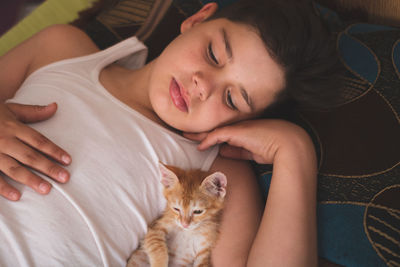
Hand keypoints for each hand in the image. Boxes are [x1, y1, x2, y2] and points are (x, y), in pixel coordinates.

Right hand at [0, 102, 70, 200]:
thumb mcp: (10, 109)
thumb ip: (33, 111)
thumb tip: (55, 106)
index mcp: (13, 127)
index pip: (39, 140)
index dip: (54, 150)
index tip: (68, 161)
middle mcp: (4, 140)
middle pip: (30, 156)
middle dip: (48, 167)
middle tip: (65, 178)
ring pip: (13, 168)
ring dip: (30, 179)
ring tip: (47, 189)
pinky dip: (3, 187)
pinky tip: (16, 196)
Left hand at [184, 119, 313, 163]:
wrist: (289, 146)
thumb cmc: (275, 150)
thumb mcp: (252, 152)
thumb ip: (238, 151)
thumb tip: (222, 151)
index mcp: (245, 131)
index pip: (224, 132)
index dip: (211, 135)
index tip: (201, 139)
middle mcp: (240, 127)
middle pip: (216, 128)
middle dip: (201, 131)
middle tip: (187, 133)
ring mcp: (239, 127)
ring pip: (215, 130)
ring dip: (200, 134)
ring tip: (187, 135)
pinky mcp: (238, 131)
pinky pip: (218, 135)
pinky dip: (208, 140)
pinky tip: (200, 145)